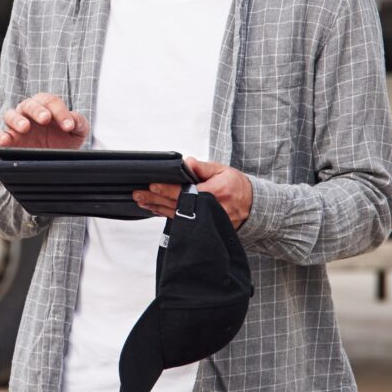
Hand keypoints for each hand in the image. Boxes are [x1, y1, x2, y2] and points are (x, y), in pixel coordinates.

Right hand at [0, 92, 88, 150]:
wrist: (55, 160)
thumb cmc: (64, 141)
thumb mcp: (77, 133)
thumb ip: (79, 123)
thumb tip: (74, 120)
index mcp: (45, 106)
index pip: (50, 102)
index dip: (60, 112)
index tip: (69, 126)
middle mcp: (28, 113)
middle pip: (30, 105)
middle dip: (38, 110)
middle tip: (45, 119)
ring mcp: (16, 126)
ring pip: (10, 115)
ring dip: (17, 120)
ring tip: (25, 127)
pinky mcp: (9, 140)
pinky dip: (1, 136)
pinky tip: (5, 140)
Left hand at [133, 156, 251, 228]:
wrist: (252, 206)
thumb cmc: (236, 185)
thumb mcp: (223, 170)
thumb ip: (203, 167)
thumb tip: (186, 162)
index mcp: (216, 193)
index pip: (186, 192)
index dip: (167, 190)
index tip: (152, 186)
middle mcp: (211, 211)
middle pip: (177, 206)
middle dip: (156, 200)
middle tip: (139, 195)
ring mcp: (208, 223)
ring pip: (178, 217)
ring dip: (158, 209)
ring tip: (142, 202)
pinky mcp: (205, 229)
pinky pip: (183, 223)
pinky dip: (168, 216)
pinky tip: (156, 210)